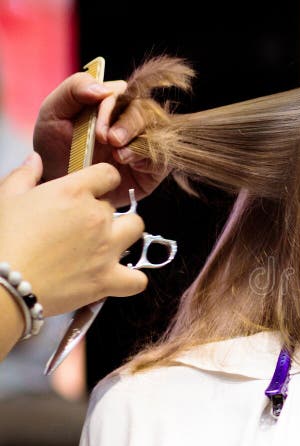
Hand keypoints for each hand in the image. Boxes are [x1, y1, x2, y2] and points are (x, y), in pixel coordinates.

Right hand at [0, 153, 147, 315]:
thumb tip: (35, 159)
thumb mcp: (6, 198)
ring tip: (105, 243)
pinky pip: (137, 279)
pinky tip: (118, 276)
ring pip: (135, 229)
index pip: (108, 174)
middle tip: (80, 226)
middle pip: (115, 206)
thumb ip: (24, 175)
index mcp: (73, 193)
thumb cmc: (2, 240)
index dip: (102, 180)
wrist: (2, 284)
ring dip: (124, 233)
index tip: (95, 189)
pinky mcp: (107, 279)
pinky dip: (131, 280)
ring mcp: (106, 248)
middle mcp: (96, 217)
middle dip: (101, 213)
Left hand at [33, 72, 167, 207]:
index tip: (97, 131)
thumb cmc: (56, 148)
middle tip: (112, 141)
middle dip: (129, 125)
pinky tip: (131, 165)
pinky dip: (149, 160)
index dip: (113, 109)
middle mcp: (131, 119)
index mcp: (111, 101)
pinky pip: (163, 158)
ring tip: (119, 157)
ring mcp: (145, 142)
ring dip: (139, 144)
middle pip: (146, 111)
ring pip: (157, 132)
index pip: (123, 93)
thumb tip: (103, 88)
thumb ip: (73, 89)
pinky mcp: (153, 166)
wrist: (60, 182)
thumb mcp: (53, 112)